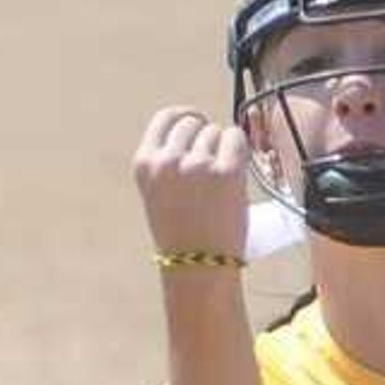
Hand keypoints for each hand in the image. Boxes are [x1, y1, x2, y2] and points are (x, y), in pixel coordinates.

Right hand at [134, 106, 251, 260]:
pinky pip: (236, 139)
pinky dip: (239, 150)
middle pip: (194, 122)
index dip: (184, 117)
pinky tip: (236, 172)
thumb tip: (197, 132)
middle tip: (214, 162)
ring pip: (216, 131)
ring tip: (221, 182)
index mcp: (145, 164)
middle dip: (205, 137)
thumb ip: (169, 163)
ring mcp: (197, 164)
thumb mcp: (159, 194)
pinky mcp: (226, 171)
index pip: (165, 118)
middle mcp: (168, 160)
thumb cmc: (181, 237)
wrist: (199, 267)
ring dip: (223, 149)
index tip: (196, 123)